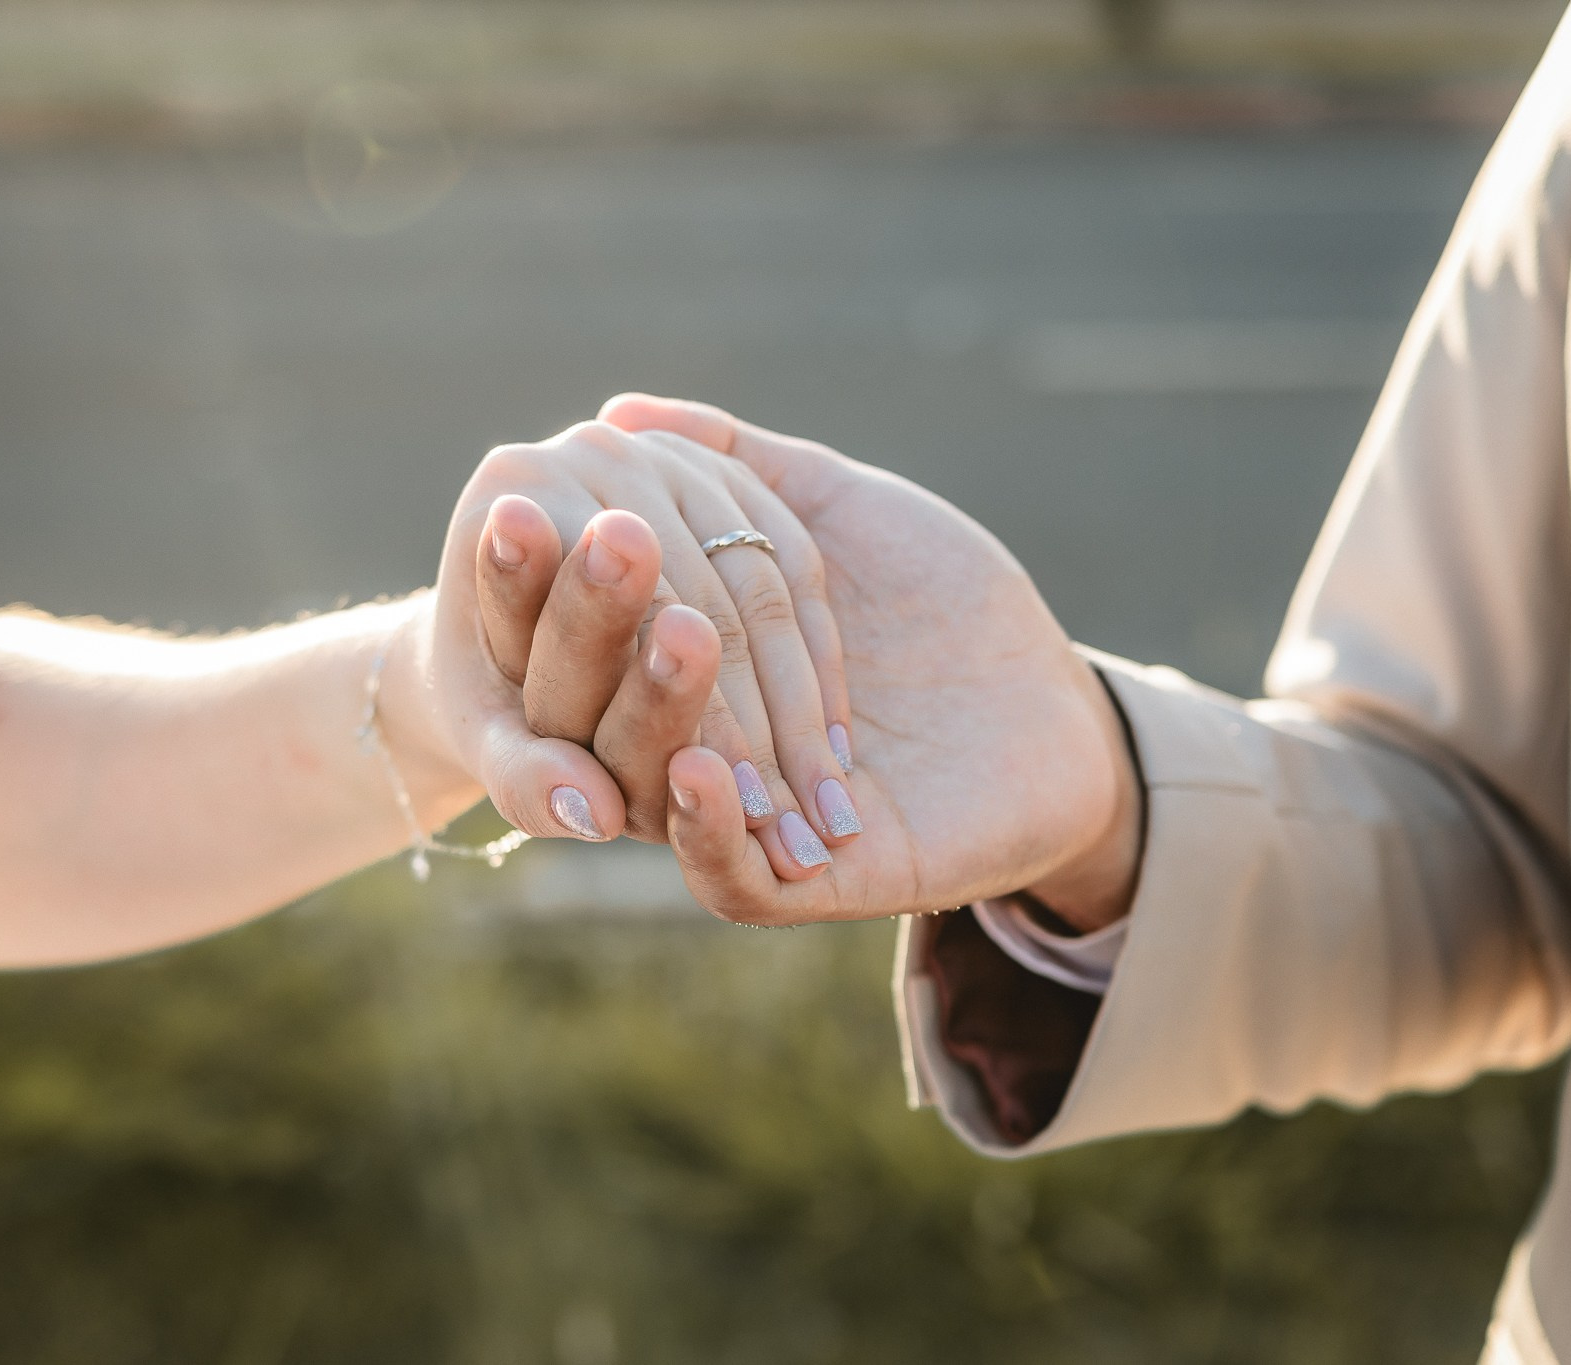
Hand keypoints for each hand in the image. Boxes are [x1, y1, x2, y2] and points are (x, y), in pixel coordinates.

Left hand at [422, 421, 861, 878]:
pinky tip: (833, 744)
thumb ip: (529, 781)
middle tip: (794, 818)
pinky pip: (795, 557)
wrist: (492, 632)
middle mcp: (590, 450)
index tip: (744, 812)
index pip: (633, 622)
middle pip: (704, 595)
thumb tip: (590, 815)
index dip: (692, 721)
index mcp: (516, 494)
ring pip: (760, 582)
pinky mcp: (720, 460)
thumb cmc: (483, 701)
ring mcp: (661, 449)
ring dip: (801, 702)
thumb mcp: (495, 747)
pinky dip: (820, 655)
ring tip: (824, 811)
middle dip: (754, 722)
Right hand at [598, 395, 1143, 927]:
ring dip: (649, 721)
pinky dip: (706, 829)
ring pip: (656, 796)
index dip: (557, 574)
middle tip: (569, 552)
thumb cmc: (946, 599)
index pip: (600, 628)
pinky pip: (730, 879)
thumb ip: (739, 465)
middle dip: (587, 631)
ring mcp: (752, 821)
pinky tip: (698, 768)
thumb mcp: (837, 513)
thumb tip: (620, 409)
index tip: (514, 508)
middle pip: (603, 710)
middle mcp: (700, 747)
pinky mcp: (812, 886)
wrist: (1056, 710)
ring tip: (662, 644)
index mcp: (688, 665)